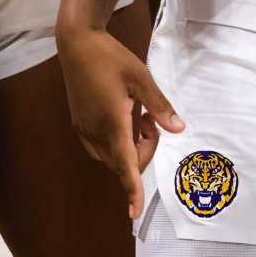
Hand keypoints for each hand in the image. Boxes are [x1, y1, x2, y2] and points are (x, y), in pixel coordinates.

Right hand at [56, 25, 182, 220]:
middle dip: (143, 152)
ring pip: (111, 156)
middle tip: (151, 121)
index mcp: (112, 123)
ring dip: (131, 147)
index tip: (135, 213)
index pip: (125, 165)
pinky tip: (124, 116)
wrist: (77, 43)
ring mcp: (84, 129)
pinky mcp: (79, 123)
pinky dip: (118, 141)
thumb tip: (179, 128)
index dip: (132, 190)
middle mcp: (94, 132)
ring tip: (139, 115)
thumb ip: (160, 106)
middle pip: (123, 162)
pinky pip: (101, 146)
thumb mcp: (141, 77)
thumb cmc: (111, 57)